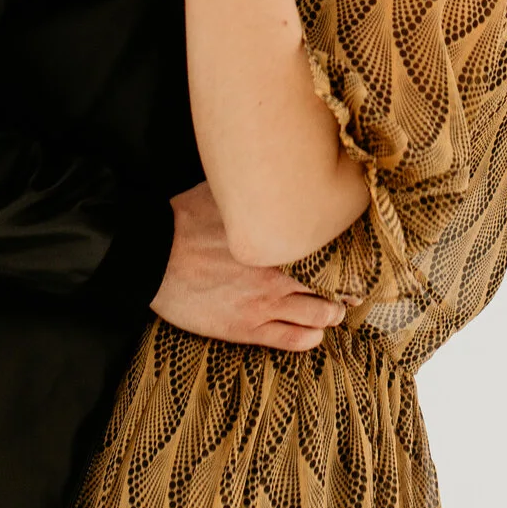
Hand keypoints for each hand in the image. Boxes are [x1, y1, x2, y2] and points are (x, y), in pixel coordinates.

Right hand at [151, 182, 348, 352]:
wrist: (152, 257)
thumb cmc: (185, 219)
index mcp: (278, 237)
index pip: (331, 246)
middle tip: (351, 285)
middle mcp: (279, 272)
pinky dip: (310, 338)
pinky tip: (313, 333)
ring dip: (331, 313)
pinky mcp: (245, 329)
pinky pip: (292, 340)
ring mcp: (265, 304)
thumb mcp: (225, 192)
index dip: (347, 252)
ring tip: (335, 309)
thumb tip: (274, 167)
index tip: (354, 253)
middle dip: (345, 285)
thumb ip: (255, 188)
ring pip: (319, 316)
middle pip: (332, 283)